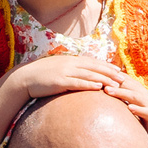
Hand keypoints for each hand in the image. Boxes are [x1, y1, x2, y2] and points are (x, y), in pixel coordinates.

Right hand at [0, 55, 125, 103]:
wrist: (24, 78)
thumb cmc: (40, 76)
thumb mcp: (57, 70)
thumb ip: (69, 71)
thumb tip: (79, 76)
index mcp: (70, 60)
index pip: (93, 62)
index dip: (106, 66)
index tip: (118, 70)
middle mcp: (70, 64)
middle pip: (95, 67)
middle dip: (110, 72)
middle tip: (123, 78)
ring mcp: (66, 72)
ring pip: (90, 74)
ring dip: (104, 79)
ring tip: (116, 84)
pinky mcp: (60, 81)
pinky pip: (78, 82)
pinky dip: (90, 84)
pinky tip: (99, 87)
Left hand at [102, 72, 147, 147]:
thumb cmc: (140, 110)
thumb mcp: (128, 100)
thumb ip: (117, 94)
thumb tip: (99, 87)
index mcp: (134, 88)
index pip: (120, 78)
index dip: (108, 74)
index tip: (93, 72)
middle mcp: (140, 92)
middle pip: (125, 84)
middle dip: (111, 81)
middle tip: (97, 79)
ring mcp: (146, 102)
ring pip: (133, 96)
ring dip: (121, 92)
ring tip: (109, 91)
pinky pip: (144, 111)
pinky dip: (137, 109)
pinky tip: (129, 108)